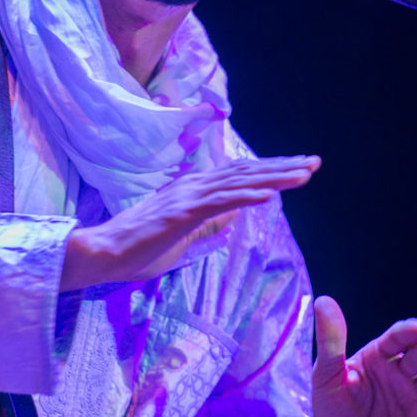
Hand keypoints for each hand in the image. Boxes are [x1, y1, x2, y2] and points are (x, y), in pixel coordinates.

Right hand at [60, 154, 320, 289]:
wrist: (102, 254)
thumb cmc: (136, 250)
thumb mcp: (180, 238)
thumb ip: (206, 225)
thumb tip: (233, 216)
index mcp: (192, 191)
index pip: (238, 176)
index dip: (269, 171)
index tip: (298, 170)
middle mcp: (192, 186)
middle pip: (245, 172)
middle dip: (282, 167)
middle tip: (314, 162)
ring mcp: (186, 197)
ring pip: (239, 182)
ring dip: (274, 177)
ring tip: (304, 174)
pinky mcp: (181, 213)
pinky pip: (220, 202)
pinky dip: (247, 195)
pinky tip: (271, 194)